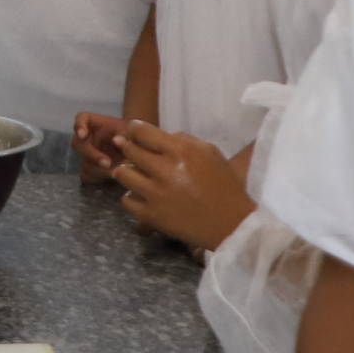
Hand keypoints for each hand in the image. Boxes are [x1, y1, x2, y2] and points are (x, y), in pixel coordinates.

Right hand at [74, 111, 130, 183]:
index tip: (82, 134)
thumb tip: (117, 141)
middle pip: (78, 144)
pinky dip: (98, 179)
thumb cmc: (132, 136)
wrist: (136, 150)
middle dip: (92, 154)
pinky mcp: (90, 169)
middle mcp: (88, 138)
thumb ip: (125, 134)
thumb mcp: (132, 131)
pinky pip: (87, 176)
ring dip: (98, 170)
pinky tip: (111, 179)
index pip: (82, 118)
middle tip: (108, 163)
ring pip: (84, 163)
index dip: (79, 125)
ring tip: (116, 173)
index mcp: (96, 123)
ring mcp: (87, 154)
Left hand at [115, 119, 251, 251]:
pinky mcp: (151, 216)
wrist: (231, 223)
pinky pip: (126, 200)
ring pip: (122, 174)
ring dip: (125, 171)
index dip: (133, 129)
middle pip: (129, 150)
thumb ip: (184, 140)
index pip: (141, 132)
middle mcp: (164, 169)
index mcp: (180, 150)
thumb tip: (159, 137)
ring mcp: (155, 194)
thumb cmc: (224, 185)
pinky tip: (140, 195)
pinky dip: (131, 196)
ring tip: (134, 174)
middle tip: (129, 150)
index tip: (132, 133)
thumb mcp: (210, 152)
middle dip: (127, 148)